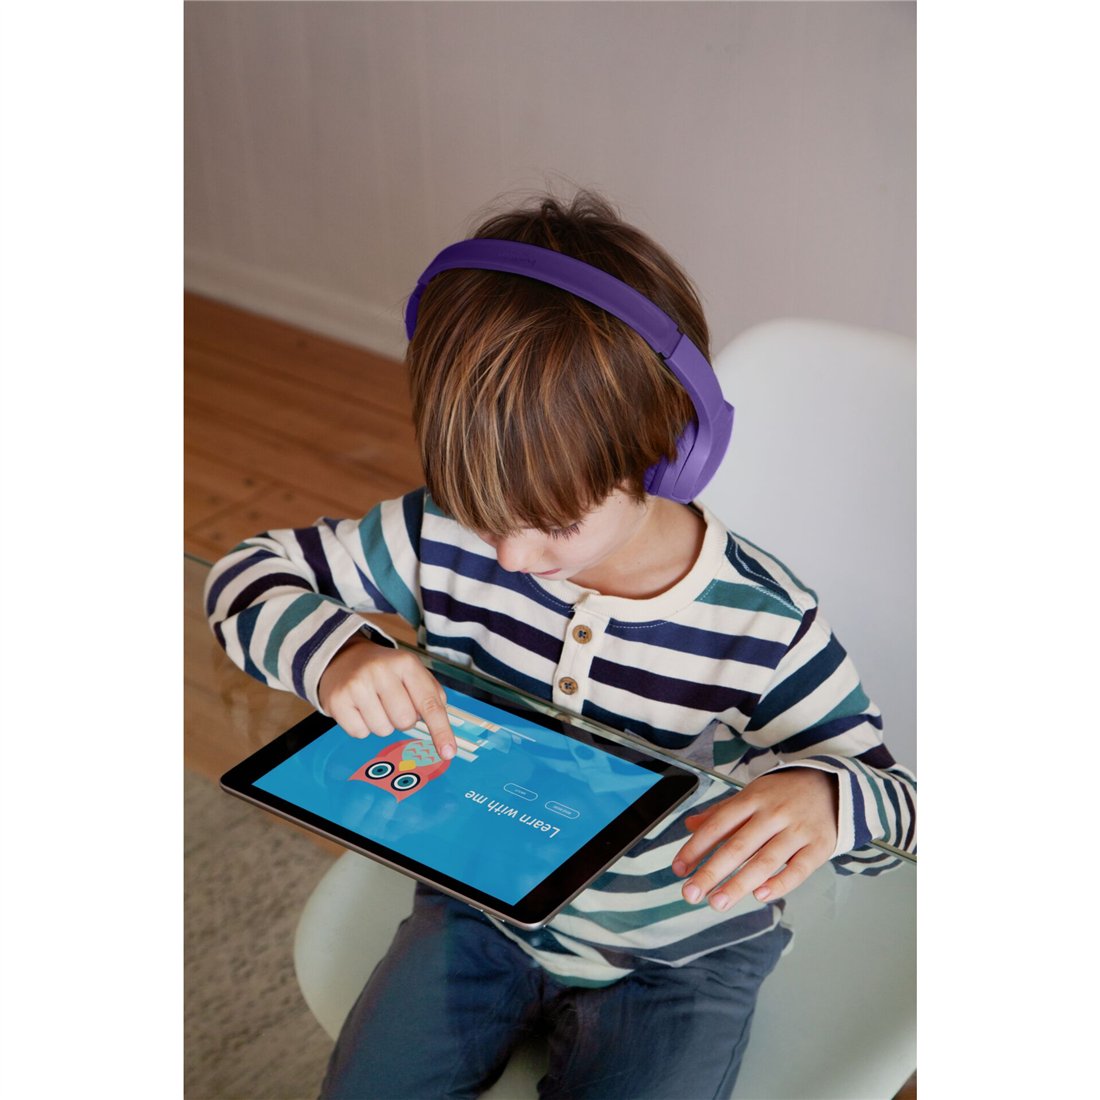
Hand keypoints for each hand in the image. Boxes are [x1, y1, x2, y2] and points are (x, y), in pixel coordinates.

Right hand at [318, 638, 456, 759]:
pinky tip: (359, 708)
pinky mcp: (337, 700)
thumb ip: (432, 697)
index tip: (448, 752)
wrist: (344, 659)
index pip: (429, 704)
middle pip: (405, 722)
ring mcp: (357, 685)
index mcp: (406, 663)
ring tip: (374, 703)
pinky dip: (362, 726)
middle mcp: (381, 671)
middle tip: (392, 703)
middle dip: (403, 720)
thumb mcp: (412, 673)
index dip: (441, 731)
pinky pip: (360, 733)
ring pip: (383, 730)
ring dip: (382, 723)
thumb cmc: (386, 672)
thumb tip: (443, 733)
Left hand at [671, 768, 838, 910]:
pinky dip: (780, 883)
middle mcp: (773, 814)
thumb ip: (721, 813)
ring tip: (717, 903)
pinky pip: (798, 869)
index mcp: (753, 798)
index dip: (696, 847)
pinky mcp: (818, 847)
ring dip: (739, 884)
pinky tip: (760, 896)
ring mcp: (797, 830)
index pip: (718, 824)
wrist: (834, 786)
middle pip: (738, 846)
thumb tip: (690, 825)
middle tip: (690, 894)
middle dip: (712, 872)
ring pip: (765, 861)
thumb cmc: (784, 795)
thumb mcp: (752, 794)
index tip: (679, 868)